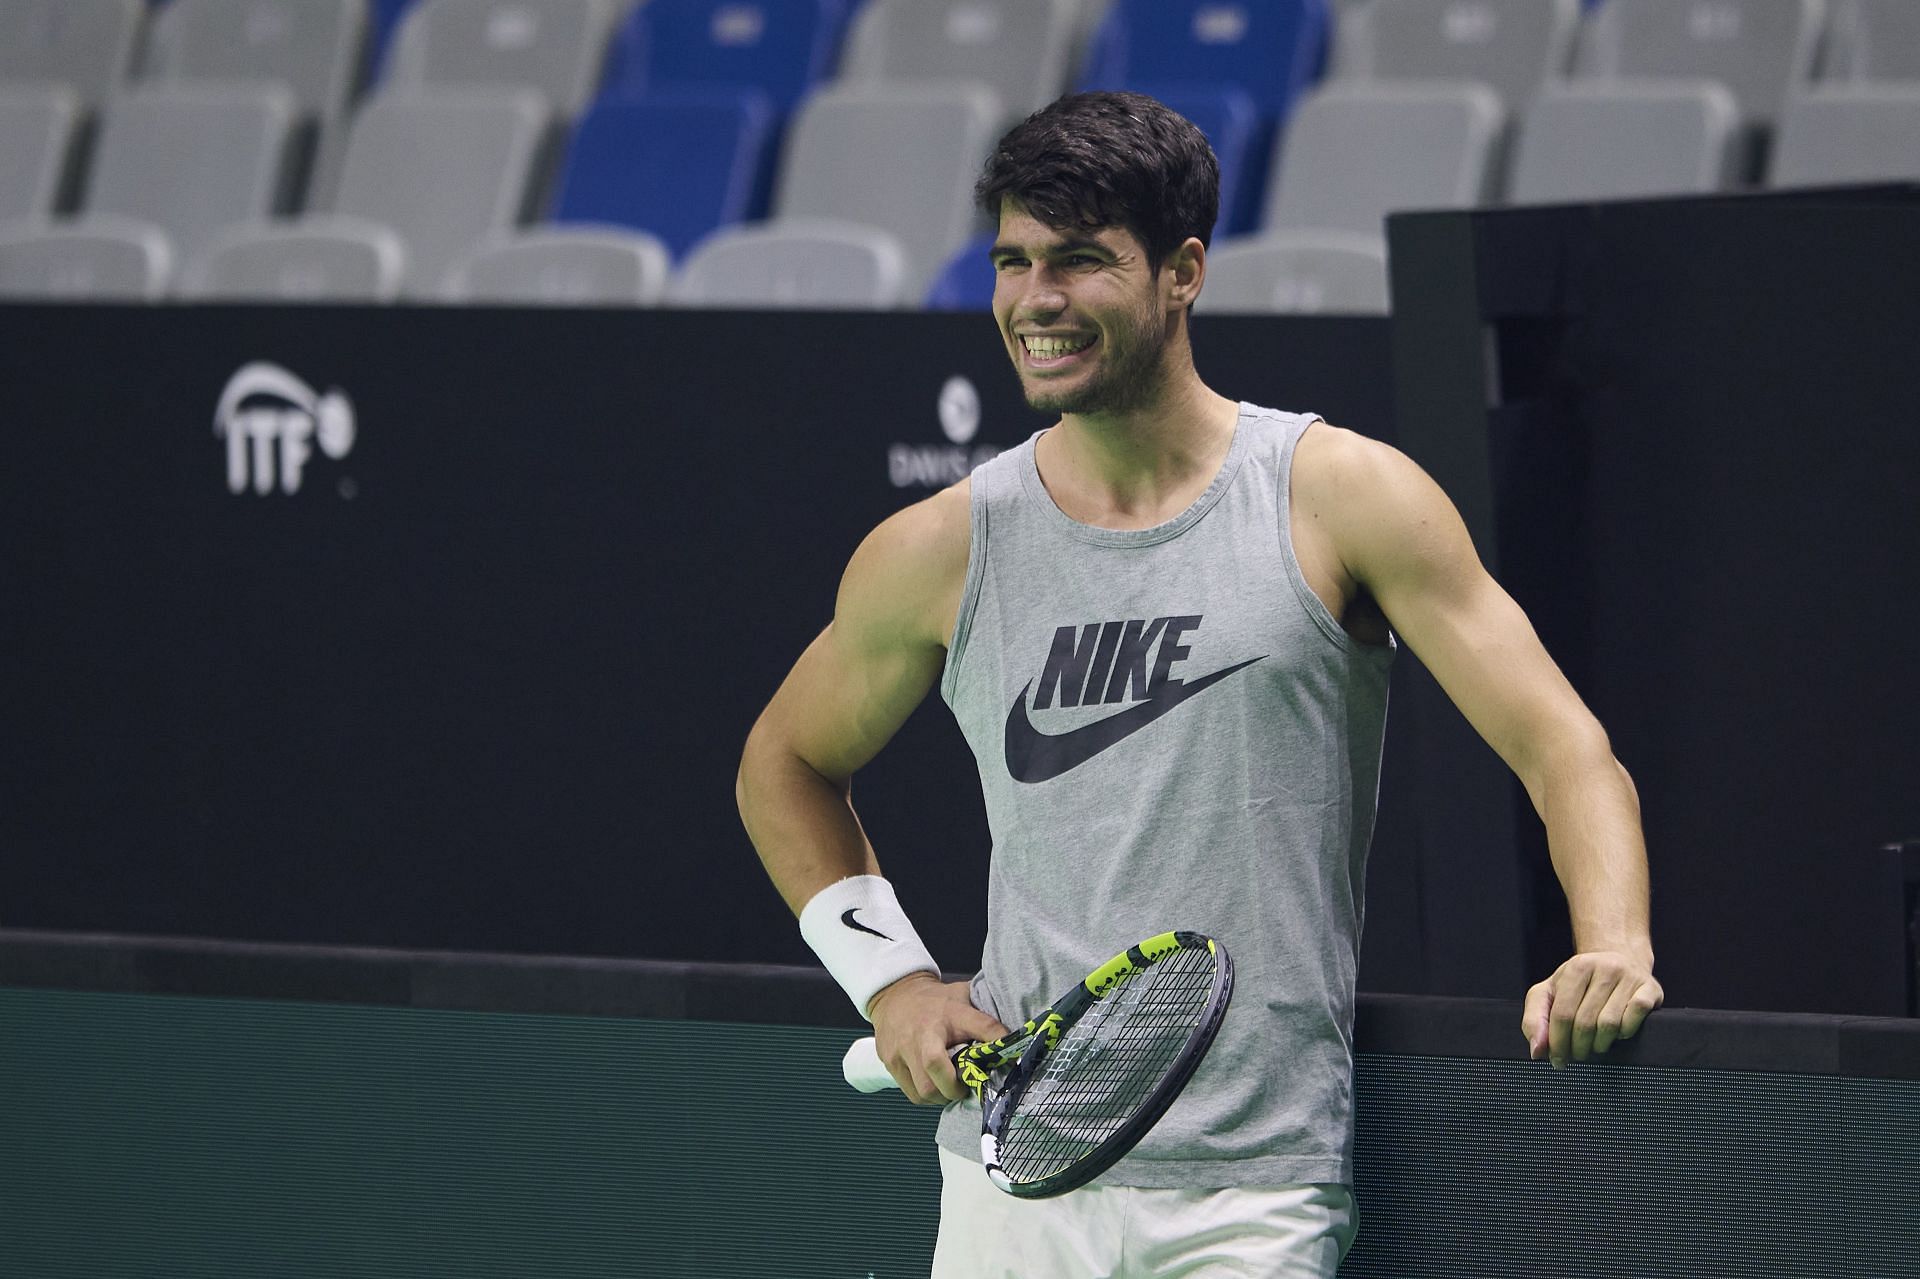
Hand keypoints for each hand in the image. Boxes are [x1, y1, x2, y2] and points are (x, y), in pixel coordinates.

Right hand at [867, 972, 1009, 1104]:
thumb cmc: (936, 1001)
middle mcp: (923, 1032)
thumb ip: (984, 1016)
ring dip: (941, 1096)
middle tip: (965, 1087)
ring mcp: (902, 1048)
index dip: (997, 1041)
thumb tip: (1017, 1036)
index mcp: (949, 1012)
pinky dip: (926, 1097)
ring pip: (924, 1090)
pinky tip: (933, 1085)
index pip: (981, 1025)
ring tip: (949, 1088)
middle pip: (937, 1069)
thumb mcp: (963, 997)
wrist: (895, 995)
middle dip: (955, 1088)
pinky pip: (912, 1093)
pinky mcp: (890, 1062)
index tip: (1011, 1057)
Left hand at [1521, 950, 1663, 1069]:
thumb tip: (1537, 1051)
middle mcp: (1605, 967)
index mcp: (1577, 967)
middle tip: (1577, 1056)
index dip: (1557, 1042)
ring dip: (1600, 1044)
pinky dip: (1625, 1033)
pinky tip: (1618, 1034)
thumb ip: (1535, 1019)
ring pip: (1610, 1025)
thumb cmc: (1580, 985)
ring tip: (1595, 1045)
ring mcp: (1630, 976)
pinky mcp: (1650, 988)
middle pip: (1585, 1022)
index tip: (1557, 1060)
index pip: (1562, 1014)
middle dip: (1578, 1048)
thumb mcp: (1550, 993)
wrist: (1619, 961)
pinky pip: (1636, 1018)